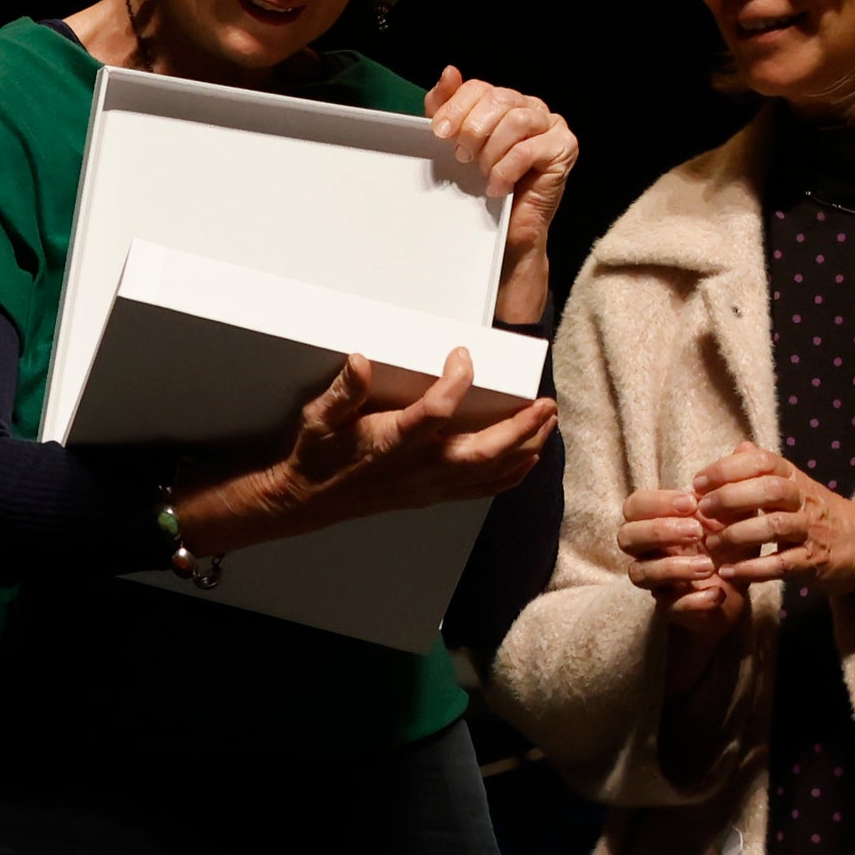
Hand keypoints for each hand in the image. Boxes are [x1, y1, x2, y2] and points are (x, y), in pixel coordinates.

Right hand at [182, 343, 554, 549]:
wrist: (307, 499)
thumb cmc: (316, 455)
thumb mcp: (319, 417)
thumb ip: (344, 390)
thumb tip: (361, 360)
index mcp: (391, 443)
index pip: (436, 411)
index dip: (456, 381)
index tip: (463, 355)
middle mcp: (418, 468)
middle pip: (483, 451)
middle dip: (520, 428)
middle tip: (545, 402)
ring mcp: (430, 485)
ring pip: (490, 472)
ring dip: (526, 447)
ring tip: (547, 421)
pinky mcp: (433, 494)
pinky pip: (482, 488)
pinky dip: (512, 474)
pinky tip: (528, 457)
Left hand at [424, 67, 579, 326]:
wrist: (504, 231)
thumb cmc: (480, 187)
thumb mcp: (454, 145)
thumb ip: (447, 109)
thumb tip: (449, 72)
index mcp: (505, 102)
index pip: (479, 87)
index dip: (456, 107)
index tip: (438, 134)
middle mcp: (531, 108)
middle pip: (500, 98)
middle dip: (473, 128)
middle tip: (462, 156)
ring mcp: (552, 126)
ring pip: (516, 120)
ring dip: (491, 150)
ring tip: (482, 172)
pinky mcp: (565, 149)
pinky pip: (529, 149)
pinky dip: (506, 170)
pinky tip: (497, 187)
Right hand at [617, 483, 747, 654]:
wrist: (740, 584)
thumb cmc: (729, 542)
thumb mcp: (737, 511)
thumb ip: (736, 483)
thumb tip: (746, 447)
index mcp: (657, 520)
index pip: (635, 506)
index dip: (657, 503)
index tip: (691, 502)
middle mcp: (647, 550)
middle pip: (626, 537)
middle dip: (660, 532)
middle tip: (698, 531)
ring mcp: (656, 580)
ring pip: (640, 573)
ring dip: (674, 567)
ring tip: (709, 565)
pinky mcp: (671, 608)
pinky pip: (669, 605)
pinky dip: (692, 599)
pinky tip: (716, 592)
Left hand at [689, 441, 854, 595]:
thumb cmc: (811, 512)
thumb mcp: (793, 486)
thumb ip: (764, 470)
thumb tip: (739, 447)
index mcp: (794, 478)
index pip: (762, 461)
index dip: (727, 469)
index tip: (698, 482)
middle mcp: (803, 500)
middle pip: (770, 490)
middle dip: (731, 498)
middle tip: (702, 510)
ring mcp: (810, 531)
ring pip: (775, 526)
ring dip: (738, 534)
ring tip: (712, 543)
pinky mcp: (812, 561)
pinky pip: (781, 564)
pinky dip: (752, 569)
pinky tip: (727, 572)